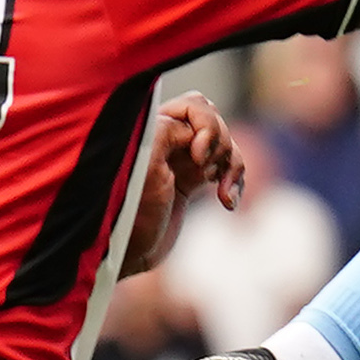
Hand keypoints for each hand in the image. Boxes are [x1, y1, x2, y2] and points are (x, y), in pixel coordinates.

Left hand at [118, 93, 245, 273]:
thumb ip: (167, 132)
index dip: (207, 128)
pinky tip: (228, 203)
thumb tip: (192, 126)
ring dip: (233, 168)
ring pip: (225, 145)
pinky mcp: (190, 180)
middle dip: (222, 145)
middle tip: (205, 173)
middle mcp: (168, 139)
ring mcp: (181, 159)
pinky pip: (225, 169)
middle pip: (215, 121)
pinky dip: (234, 184)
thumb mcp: (146, 166)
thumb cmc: (128, 212)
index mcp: (153, 128)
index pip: (196, 106)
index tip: (198, 158)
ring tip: (224, 196)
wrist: (125, 252)